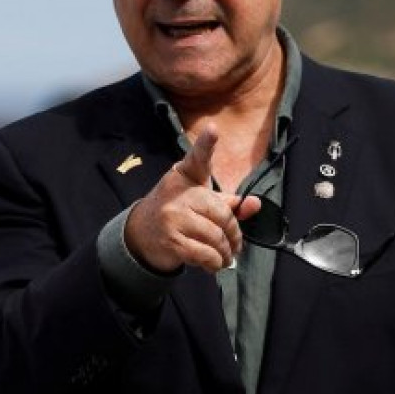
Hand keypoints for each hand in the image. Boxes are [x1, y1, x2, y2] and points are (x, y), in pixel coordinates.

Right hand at [123, 127, 260, 273]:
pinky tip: (214, 264)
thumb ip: (228, 202)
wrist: (140, 234)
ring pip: (215, 237)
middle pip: (222, 214)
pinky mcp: (170, 240)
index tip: (213, 129)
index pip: (198, 158)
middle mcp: (178, 193)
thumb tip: (254, 204)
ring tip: (226, 257)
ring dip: (225, 253)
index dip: (206, 144)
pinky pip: (204, 254)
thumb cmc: (178, 212)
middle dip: (234, 234)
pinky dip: (214, 263)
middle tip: (236, 245)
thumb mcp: (200, 200)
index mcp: (185, 176)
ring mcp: (172, 217)